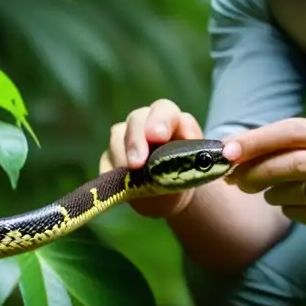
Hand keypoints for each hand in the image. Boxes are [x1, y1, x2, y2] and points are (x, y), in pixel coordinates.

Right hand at [99, 98, 203, 217]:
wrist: (170, 194)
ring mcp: (125, 138)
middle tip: (137, 162)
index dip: (161, 121)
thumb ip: (197, 162)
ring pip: (118, 136)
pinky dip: (111, 172)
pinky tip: (120, 185)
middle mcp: (146, 123)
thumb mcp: (197, 170)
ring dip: (122, 155)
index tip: (159, 137)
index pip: (164, 110)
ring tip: (131, 175)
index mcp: (172, 120)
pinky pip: (105, 161)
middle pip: (137, 119)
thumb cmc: (187, 175)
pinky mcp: (110, 157)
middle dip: (137, 138)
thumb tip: (200, 160)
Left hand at [222, 118, 305, 240]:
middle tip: (234, 180)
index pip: (292, 130)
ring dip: (271, 194)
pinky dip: (290, 210)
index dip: (257, 140)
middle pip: (294, 162)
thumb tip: (232, 151)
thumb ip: (281, 147)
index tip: (227, 151)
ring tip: (266, 192)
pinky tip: (290, 205)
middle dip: (256, 171)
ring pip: (296, 192)